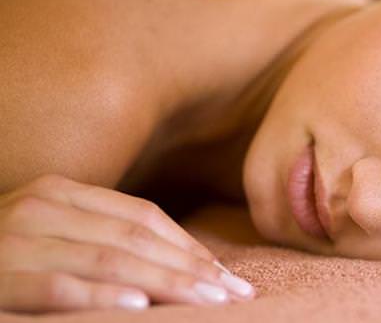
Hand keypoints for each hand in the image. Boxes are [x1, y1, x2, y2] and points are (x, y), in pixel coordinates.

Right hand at [0, 174, 255, 312]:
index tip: (230, 278)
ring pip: (108, 260)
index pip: (143, 219)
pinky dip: (100, 296)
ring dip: (165, 284)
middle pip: (135, 239)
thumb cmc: (2, 260)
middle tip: (237, 296)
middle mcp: (40, 207)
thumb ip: (100, 241)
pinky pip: (58, 285)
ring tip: (209, 304)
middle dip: (192, 270)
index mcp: (62, 194)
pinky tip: (138, 307)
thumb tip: (179, 267)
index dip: (191, 248)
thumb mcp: (51, 239)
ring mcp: (14, 239)